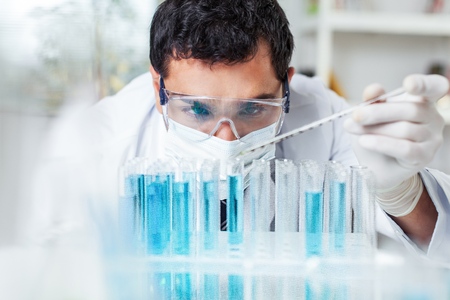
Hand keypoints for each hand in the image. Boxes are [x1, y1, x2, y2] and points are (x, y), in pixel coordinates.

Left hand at [344, 74, 448, 189]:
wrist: (374, 166)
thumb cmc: (375, 135)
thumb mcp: (370, 115)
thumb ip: (373, 100)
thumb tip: (373, 90)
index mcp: (423, 100)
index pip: (434, 87)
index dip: (424, 84)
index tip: (408, 84)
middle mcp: (433, 118)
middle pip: (412, 110)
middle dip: (379, 112)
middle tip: (356, 115)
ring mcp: (432, 139)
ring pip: (405, 129)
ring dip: (374, 129)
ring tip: (353, 129)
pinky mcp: (424, 157)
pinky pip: (404, 148)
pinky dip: (381, 143)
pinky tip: (364, 141)